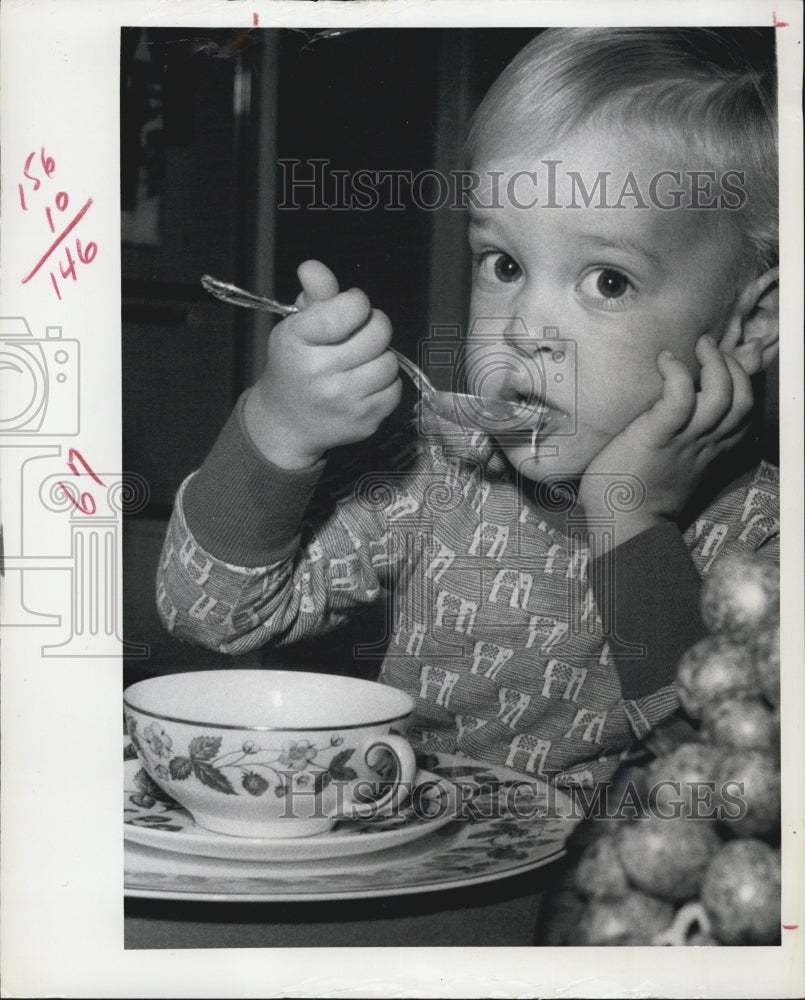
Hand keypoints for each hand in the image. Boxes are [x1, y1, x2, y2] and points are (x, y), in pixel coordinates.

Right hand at [244, 260, 401, 467]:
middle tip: (359, 336)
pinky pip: (394, 390)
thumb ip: (314, 295)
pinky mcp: (363, 421)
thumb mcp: (296, 326)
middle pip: (378, 333)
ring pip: (389, 362)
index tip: (349, 310)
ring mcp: (343, 400)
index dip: (357, 303)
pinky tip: (364, 385)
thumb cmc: (294, 366)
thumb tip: (313, 267)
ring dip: (379, 358)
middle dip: (374, 328)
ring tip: (359, 363)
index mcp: (298, 340)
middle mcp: (319, 371)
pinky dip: (384, 385)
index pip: (352, 307)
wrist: (286, 423)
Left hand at [579, 334, 757, 548]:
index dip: (746, 382)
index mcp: (708, 452)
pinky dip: (678, 373)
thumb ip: (679, 442)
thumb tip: (680, 422)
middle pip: (742, 400)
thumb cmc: (633, 494)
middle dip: (736, 366)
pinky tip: (665, 360)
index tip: (733, 360)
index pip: (744, 414)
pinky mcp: (658, 435)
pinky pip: (681, 397)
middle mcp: (703, 444)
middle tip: (710, 347)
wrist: (620, 524)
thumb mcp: (666, 465)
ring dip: (716, 363)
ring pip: (723, 395)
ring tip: (697, 347)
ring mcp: (683, 440)